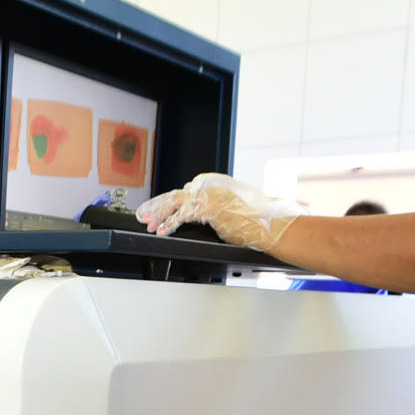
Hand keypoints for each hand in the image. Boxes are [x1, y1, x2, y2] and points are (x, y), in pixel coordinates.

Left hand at [136, 173, 304, 251]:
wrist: (270, 220)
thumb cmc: (260, 217)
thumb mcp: (237, 206)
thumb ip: (221, 206)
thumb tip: (212, 214)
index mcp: (215, 183)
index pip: (187, 191)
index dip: (171, 201)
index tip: (160, 208)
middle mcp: (209, 185)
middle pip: (176, 194)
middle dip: (158, 205)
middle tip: (144, 213)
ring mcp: (207, 195)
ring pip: (174, 202)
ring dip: (159, 214)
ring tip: (149, 224)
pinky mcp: (206, 208)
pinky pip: (181, 216)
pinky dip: (170, 224)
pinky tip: (161, 231)